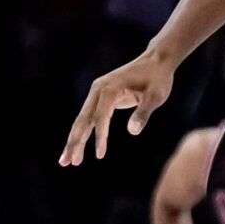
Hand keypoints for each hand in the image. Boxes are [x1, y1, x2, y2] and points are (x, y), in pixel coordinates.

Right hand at [61, 48, 177, 165]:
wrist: (156, 61)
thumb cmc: (158, 78)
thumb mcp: (156, 96)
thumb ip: (143, 113)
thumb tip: (132, 132)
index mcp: (109, 88)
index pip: (101, 116)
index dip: (100, 136)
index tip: (100, 154)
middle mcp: (98, 90)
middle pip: (83, 120)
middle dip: (75, 142)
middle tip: (67, 162)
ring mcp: (97, 94)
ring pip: (83, 121)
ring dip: (75, 141)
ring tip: (66, 162)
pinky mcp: (101, 99)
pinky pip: (90, 119)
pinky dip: (84, 134)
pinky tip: (78, 148)